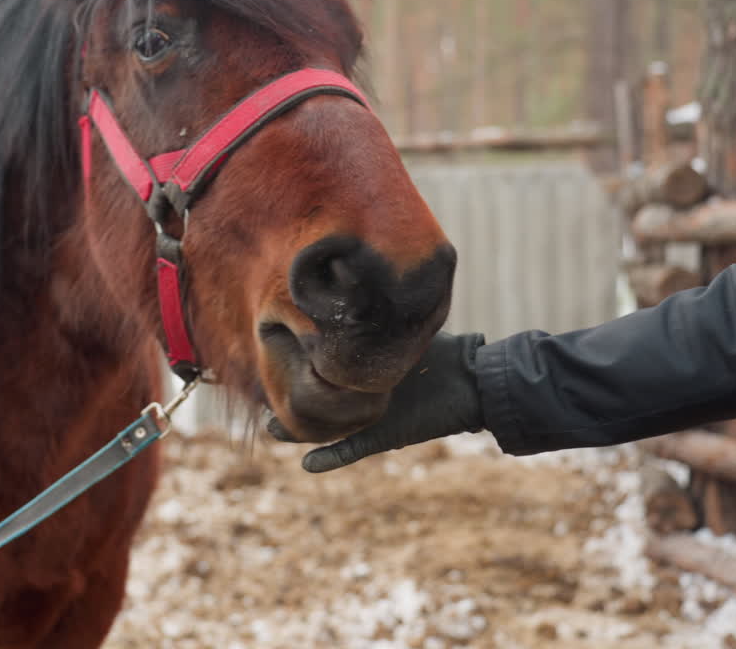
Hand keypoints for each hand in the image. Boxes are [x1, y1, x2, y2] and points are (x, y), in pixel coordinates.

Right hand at [268, 332, 485, 471]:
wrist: (473, 381)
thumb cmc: (444, 352)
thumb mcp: (401, 327)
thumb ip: (379, 312)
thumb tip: (356, 272)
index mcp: (361, 372)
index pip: (321, 370)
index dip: (295, 367)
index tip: (270, 356)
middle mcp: (360, 395)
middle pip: (317, 399)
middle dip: (289, 397)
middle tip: (262, 400)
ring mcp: (370, 416)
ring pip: (326, 426)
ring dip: (299, 431)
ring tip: (273, 428)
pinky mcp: (387, 435)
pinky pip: (353, 448)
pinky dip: (331, 457)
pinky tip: (307, 463)